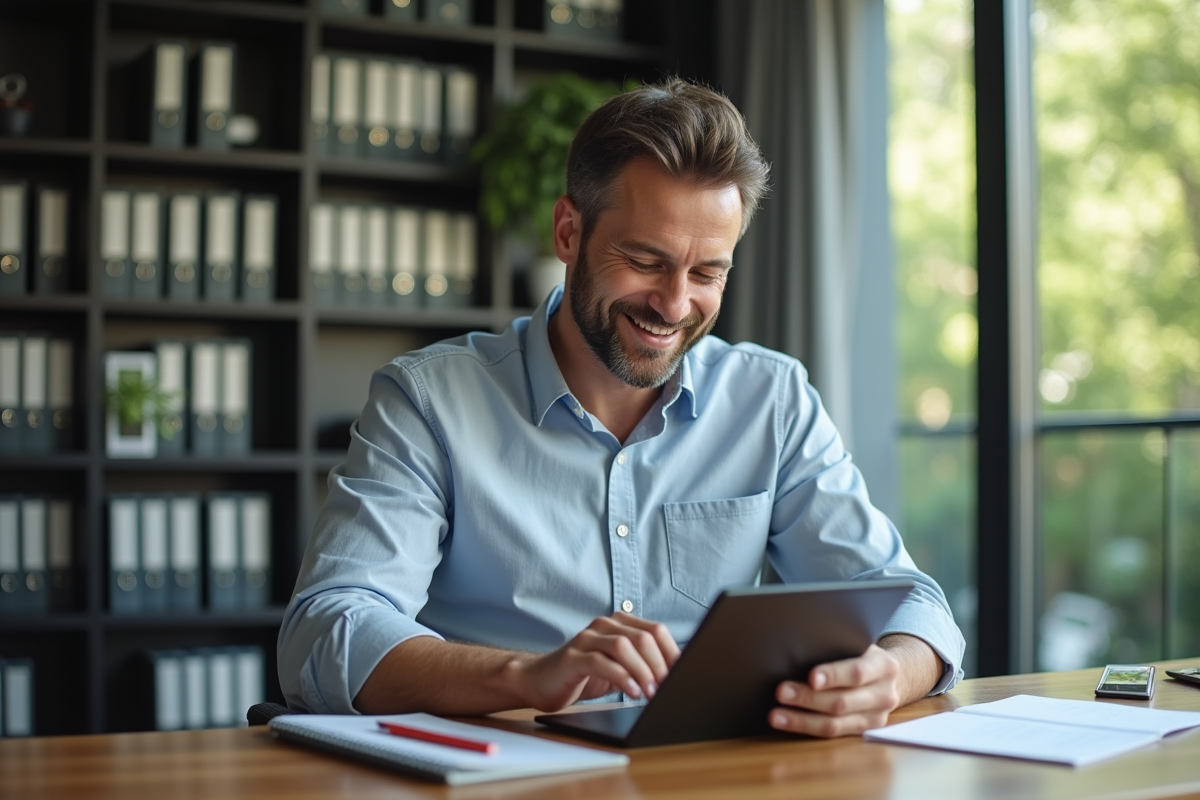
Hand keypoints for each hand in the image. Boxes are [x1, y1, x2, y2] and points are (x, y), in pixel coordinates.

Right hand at [507, 612, 679, 711]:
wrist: (540, 681)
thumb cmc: (584, 675)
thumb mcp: (619, 667)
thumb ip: (642, 662)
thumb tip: (678, 672)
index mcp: (619, 623)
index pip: (656, 630)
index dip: (672, 653)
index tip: (681, 676)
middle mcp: (604, 625)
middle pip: (643, 638)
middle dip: (660, 666)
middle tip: (667, 688)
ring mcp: (586, 639)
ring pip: (624, 647)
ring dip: (643, 672)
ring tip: (650, 693)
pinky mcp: (572, 657)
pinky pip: (601, 662)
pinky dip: (621, 677)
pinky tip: (631, 692)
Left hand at [768, 644, 901, 737]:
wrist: (891, 676)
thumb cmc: (863, 653)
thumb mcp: (859, 643)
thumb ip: (839, 646)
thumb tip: (799, 647)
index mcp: (884, 666)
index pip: (857, 672)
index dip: (833, 675)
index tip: (811, 677)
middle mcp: (884, 694)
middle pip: (842, 701)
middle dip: (808, 698)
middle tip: (781, 692)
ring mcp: (876, 717)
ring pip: (835, 724)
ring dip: (801, 720)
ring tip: (776, 715)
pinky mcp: (864, 731)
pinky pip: (832, 734)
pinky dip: (805, 728)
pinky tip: (786, 722)